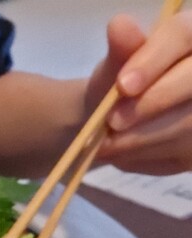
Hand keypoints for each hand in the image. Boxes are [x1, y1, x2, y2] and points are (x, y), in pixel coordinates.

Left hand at [88, 12, 191, 173]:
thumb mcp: (114, 66)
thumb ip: (120, 50)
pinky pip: (181, 154)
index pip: (182, 34)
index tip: (122, 86)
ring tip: (106, 146)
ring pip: (188, 125)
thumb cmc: (120, 85)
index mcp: (191, 34)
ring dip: (142, 139)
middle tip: (111, 123)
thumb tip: (119, 26)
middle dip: (149, 105)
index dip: (154, 61)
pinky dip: (146, 158)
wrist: (116, 120)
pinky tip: (121, 156)